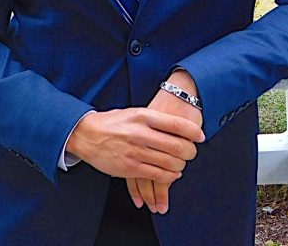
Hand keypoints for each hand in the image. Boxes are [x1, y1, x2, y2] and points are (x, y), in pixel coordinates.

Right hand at [65, 106, 202, 185]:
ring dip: (181, 165)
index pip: (177, 124)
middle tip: (192, 152)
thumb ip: (155, 118)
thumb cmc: (113, 122)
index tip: (200, 137)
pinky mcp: (130, 168)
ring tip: (182, 163)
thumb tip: (179, 125)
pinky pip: (158, 176)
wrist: (87, 134)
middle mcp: (141, 133)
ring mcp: (135, 151)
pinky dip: (170, 176)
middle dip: (190, 152)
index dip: (193, 132)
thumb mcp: (135, 112)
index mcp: (144, 116)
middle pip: (177, 146)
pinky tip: (173, 173)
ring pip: (170, 163)